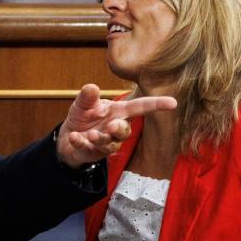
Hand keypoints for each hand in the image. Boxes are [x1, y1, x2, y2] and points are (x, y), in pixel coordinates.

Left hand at [56, 84, 175, 167]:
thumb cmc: (82, 117)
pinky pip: (90, 150)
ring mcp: (107, 143)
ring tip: (90, 134)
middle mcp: (116, 128)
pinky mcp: (95, 153)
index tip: (172, 102)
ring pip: (110, 144)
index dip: (157, 104)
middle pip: (126, 131)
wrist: (67, 137)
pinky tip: (73, 137)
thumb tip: (92, 87)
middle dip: (120, 129)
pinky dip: (81, 143)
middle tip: (111, 126)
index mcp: (119, 111)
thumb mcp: (83, 104)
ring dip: (101, 139)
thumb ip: (88, 97)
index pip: (141, 107)